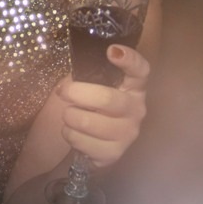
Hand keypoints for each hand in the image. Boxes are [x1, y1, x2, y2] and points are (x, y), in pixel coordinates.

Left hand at [57, 45, 149, 167]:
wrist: (98, 142)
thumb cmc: (95, 105)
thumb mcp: (96, 85)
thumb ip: (90, 75)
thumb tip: (70, 79)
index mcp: (134, 86)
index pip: (140, 70)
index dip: (129, 59)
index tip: (111, 50)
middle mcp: (137, 109)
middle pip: (106, 99)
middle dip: (77, 93)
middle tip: (62, 91)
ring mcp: (128, 133)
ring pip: (89, 122)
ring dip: (70, 116)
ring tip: (69, 114)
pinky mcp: (115, 153)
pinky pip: (82, 142)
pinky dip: (70, 134)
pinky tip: (73, 132)